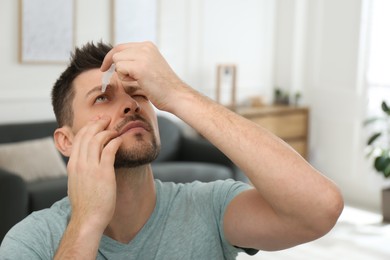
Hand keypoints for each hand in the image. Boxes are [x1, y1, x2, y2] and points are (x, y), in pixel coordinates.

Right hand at [66, 116, 122, 230]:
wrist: (88, 219)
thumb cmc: (85, 204)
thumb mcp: (76, 183)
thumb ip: (79, 171)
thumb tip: (84, 165)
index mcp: (73, 165)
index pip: (79, 139)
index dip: (88, 127)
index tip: (97, 122)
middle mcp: (80, 164)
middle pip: (87, 135)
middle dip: (97, 124)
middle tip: (107, 119)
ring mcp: (91, 168)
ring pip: (97, 140)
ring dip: (107, 131)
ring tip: (115, 128)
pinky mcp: (104, 173)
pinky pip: (110, 150)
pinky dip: (115, 141)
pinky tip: (120, 139)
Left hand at [100, 42, 186, 111]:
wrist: (177, 96)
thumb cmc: (164, 88)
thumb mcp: (150, 68)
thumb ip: (136, 62)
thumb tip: (116, 64)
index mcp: (148, 46)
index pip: (121, 47)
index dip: (111, 57)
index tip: (105, 67)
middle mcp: (145, 47)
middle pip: (116, 52)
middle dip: (112, 64)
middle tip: (108, 74)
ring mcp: (143, 56)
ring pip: (117, 61)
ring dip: (122, 74)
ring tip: (137, 82)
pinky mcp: (140, 67)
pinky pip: (120, 69)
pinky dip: (125, 79)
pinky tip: (138, 83)